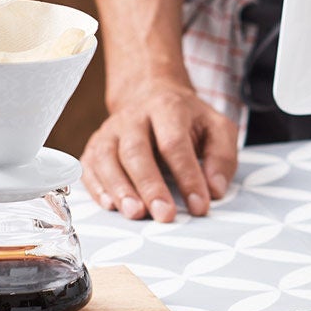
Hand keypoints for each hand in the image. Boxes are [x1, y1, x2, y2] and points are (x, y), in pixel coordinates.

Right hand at [81, 77, 236, 221]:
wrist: (150, 95)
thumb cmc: (189, 120)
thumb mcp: (217, 128)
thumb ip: (221, 157)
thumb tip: (215, 190)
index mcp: (168, 108)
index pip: (174, 143)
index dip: (187, 176)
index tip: (199, 206)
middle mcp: (133, 117)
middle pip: (136, 151)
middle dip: (150, 186)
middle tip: (164, 215)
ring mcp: (110, 130)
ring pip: (107, 158)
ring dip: (119, 188)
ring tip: (135, 214)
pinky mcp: (95, 145)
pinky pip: (89, 166)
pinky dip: (97, 187)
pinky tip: (110, 206)